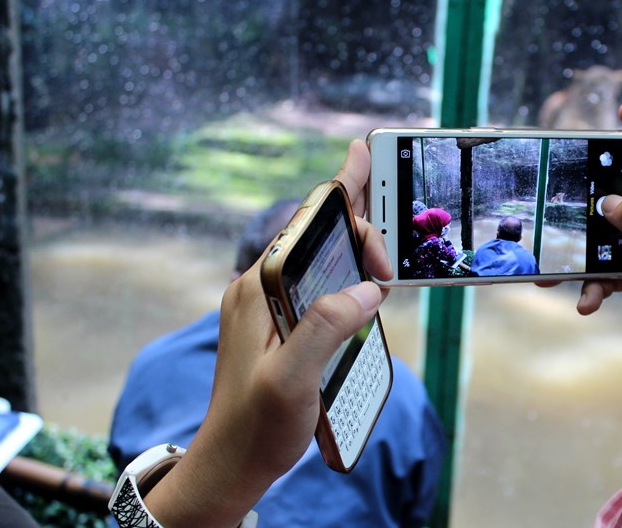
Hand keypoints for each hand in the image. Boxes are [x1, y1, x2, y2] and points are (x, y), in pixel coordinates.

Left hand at [143, 140, 392, 526]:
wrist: (231, 463)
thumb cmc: (255, 425)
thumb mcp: (291, 378)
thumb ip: (325, 327)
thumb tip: (366, 290)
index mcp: (260, 288)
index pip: (305, 224)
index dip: (342, 196)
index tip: (363, 157)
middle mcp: (263, 287)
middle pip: (316, 234)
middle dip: (359, 226)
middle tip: (390, 242)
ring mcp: (271, 305)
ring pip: (321, 257)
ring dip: (355, 245)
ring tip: (384, 231)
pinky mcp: (282, 324)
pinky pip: (319, 282)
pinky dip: (347, 271)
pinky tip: (365, 276)